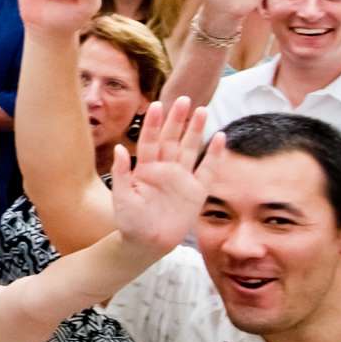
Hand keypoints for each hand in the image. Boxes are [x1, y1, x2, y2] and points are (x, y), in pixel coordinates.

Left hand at [108, 99, 216, 255]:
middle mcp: (165, 169)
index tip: (156, 105)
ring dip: (196, 130)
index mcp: (145, 168)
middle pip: (172, 139)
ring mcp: (181, 178)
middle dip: (177, 120)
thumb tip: (119, 148)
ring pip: (190, 149)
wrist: (147, 244)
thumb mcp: (121, 197)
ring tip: (202, 110)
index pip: (149, 140)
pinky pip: (208, 170)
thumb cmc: (130, 221)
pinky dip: (215, 156)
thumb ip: (121, 173)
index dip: (152, 123)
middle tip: (184, 98)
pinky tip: (221, 138)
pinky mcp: (196, 191)